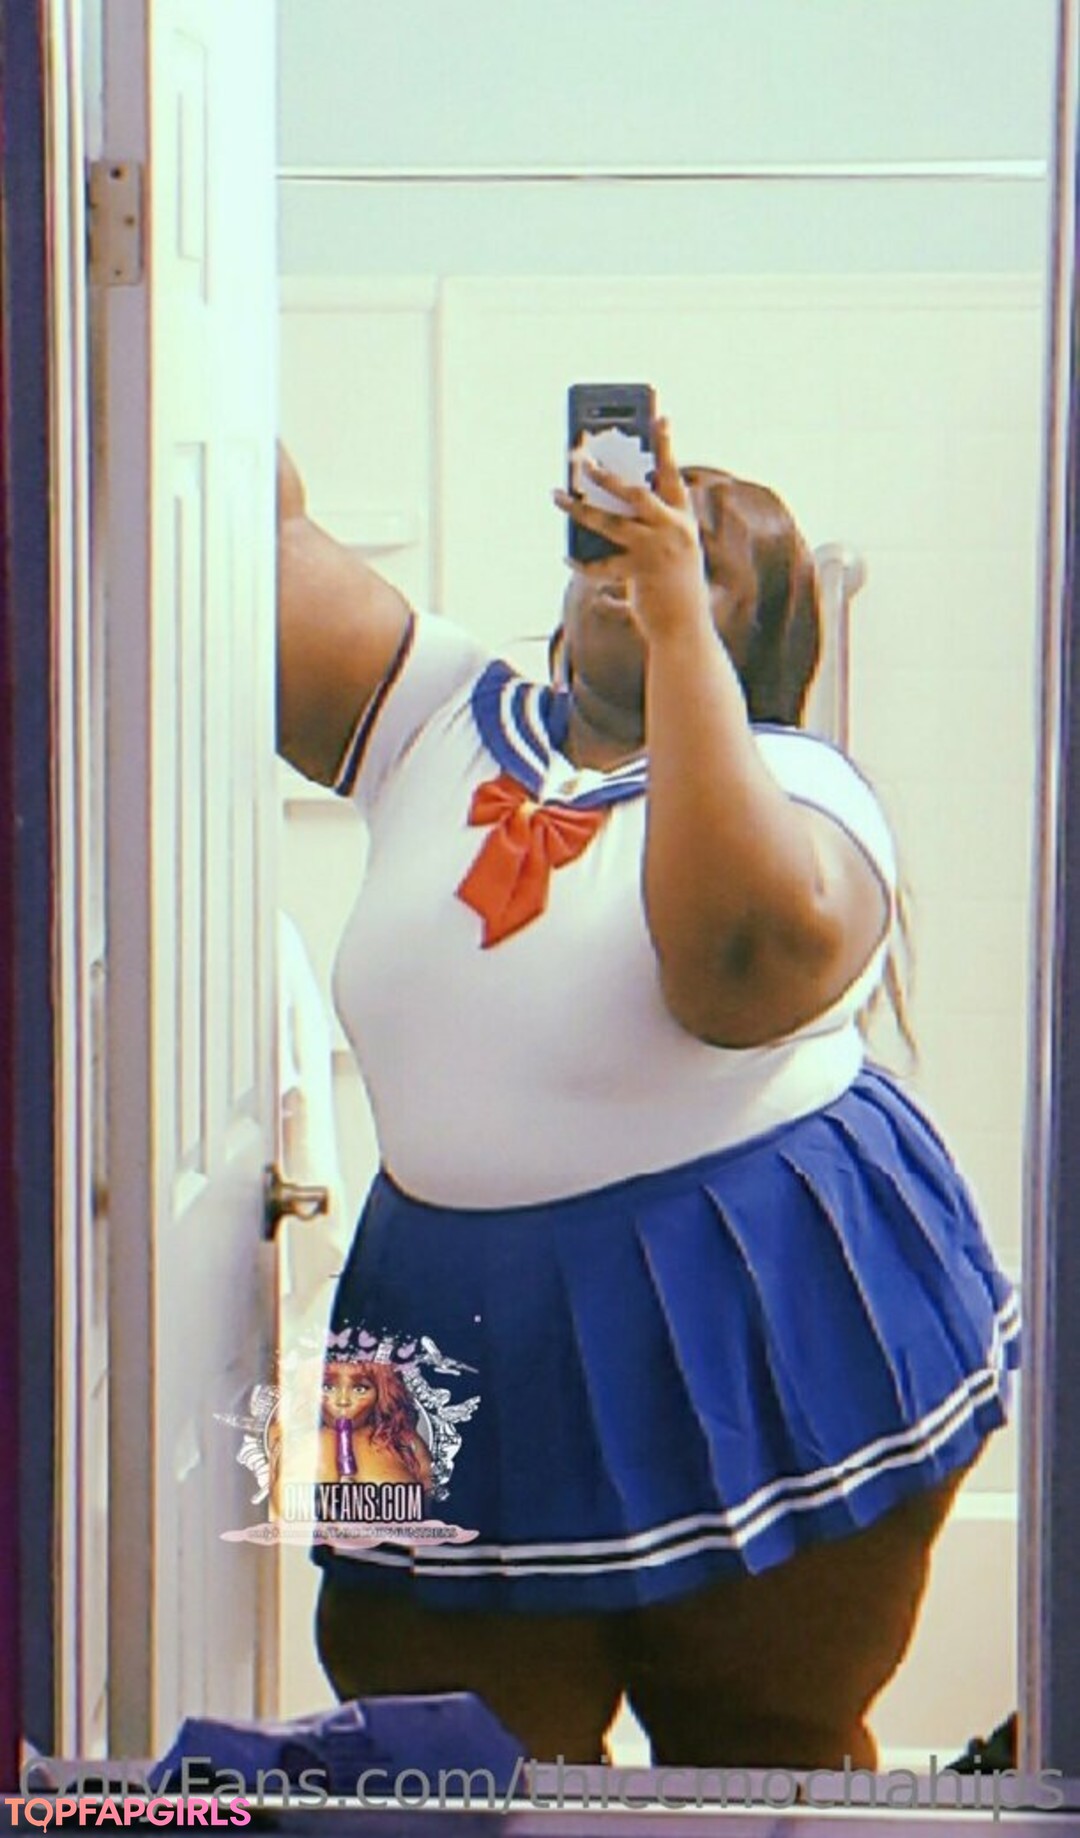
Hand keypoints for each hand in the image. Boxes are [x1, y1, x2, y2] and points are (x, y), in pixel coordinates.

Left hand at [554, 419, 711, 642]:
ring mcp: (656, 550)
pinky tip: (568, 556)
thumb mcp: (670, 550)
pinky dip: (582, 562)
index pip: (673, 474)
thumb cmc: (674, 588)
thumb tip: (607, 506)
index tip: (660, 417)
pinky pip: (600, 564)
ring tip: (557, 496)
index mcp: (683, 519)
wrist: (686, 628)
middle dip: (603, 473)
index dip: (666, 445)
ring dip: (578, 508)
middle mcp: (672, 529)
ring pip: (608, 522)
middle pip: (633, 491)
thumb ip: (648, 526)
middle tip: (579, 459)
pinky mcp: (638, 573)